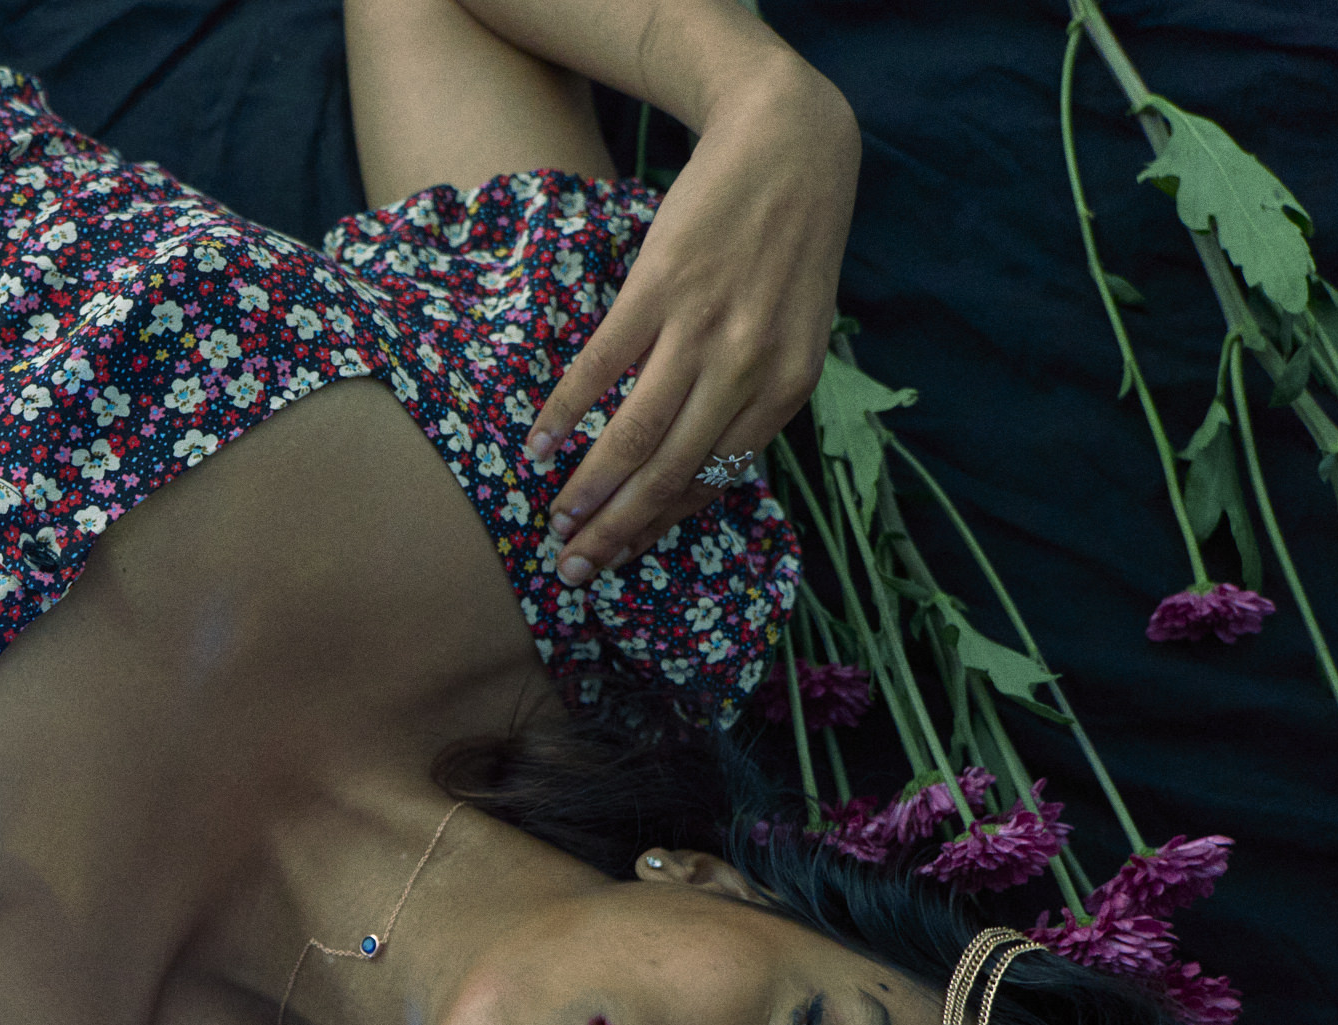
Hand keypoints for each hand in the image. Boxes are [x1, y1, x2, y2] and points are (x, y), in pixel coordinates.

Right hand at [527, 63, 858, 583]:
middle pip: (670, 472)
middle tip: (573, 569)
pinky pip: (604, 367)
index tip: (619, 558)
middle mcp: (750, 367)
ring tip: (553, 518)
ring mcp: (703, 328)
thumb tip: (701, 459)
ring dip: (588, 486)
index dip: (660, 525)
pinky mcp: (660, 287)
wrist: (789, 143)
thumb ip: (757, 393)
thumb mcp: (797, 328)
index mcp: (787, 387)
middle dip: (617, 530)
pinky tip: (540, 442)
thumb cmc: (789, 244)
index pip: (716, 480)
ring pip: (637, 432)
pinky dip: (567, 410)